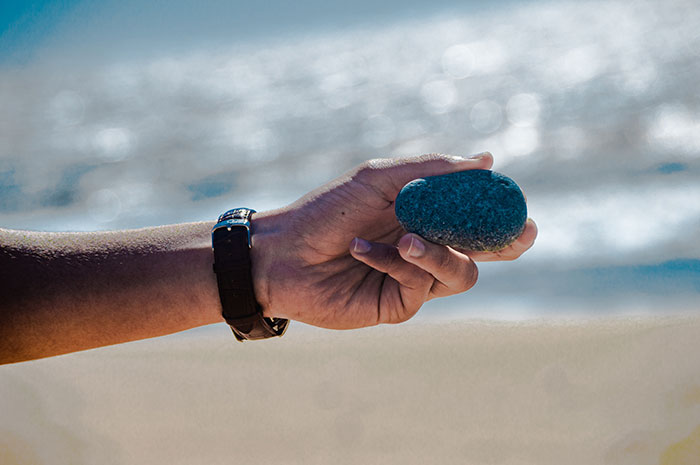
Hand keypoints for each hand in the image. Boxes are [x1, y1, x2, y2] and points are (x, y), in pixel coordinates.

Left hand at [250, 153, 536, 328]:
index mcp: (424, 215)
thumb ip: (431, 171)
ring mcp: (413, 279)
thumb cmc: (326, 210)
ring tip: (404, 237)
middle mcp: (425, 247)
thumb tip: (487, 158)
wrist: (281, 253)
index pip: (476, 218)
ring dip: (438, 253)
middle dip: (503, 245)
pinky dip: (396, 263)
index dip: (504, 218)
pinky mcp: (398, 305)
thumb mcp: (377, 179)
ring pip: (460, 273)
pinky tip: (363, 251)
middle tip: (516, 237)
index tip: (523, 213)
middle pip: (483, 252)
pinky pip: (420, 286)